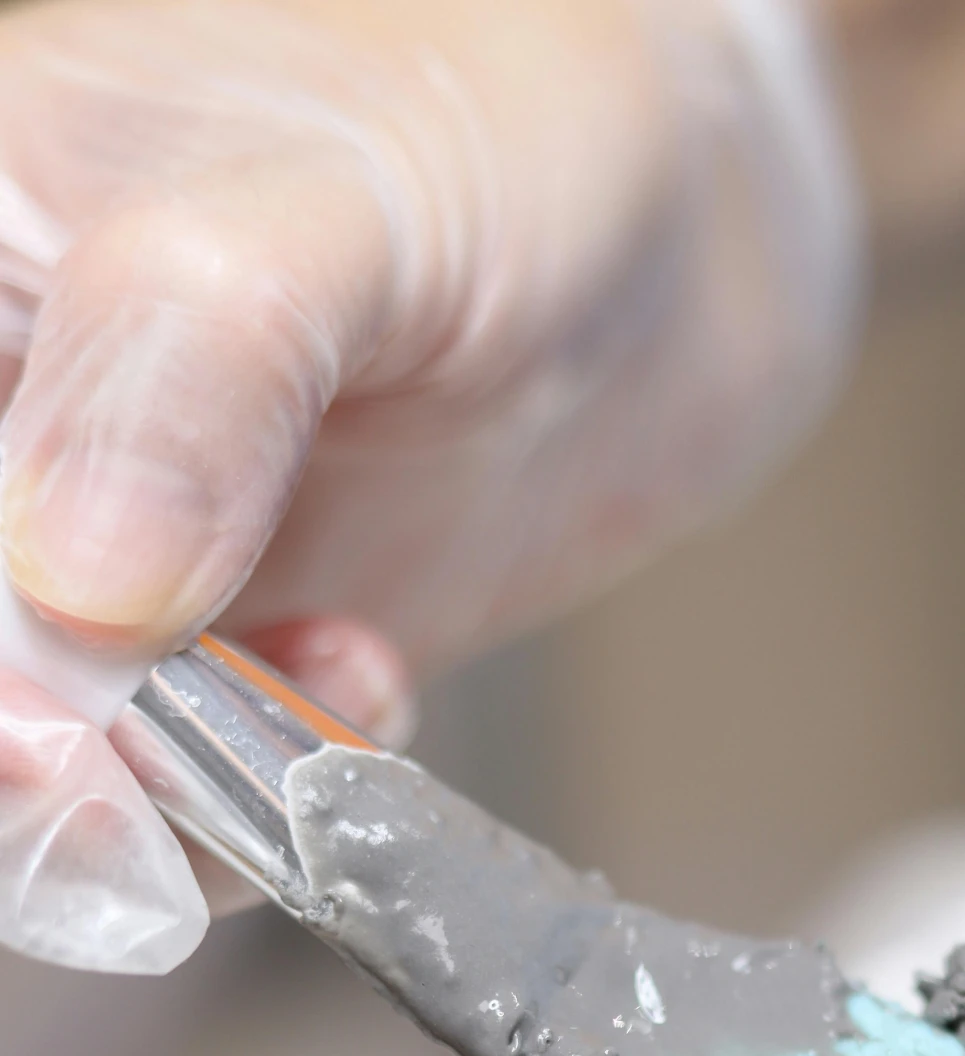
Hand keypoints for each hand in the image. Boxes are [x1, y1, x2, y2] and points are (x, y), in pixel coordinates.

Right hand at [0, 0, 857, 969]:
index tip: (47, 734)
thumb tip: (83, 580)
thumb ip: (200, 356)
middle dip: (37, 769)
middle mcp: (8, 429)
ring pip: (47, 772)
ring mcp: (110, 558)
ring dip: (165, 802)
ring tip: (323, 689)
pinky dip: (271, 801)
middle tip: (155, 782)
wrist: (678, 221)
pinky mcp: (223, 656)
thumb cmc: (503, 124)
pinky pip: (188, 800)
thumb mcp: (342, 202)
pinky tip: (369, 680)